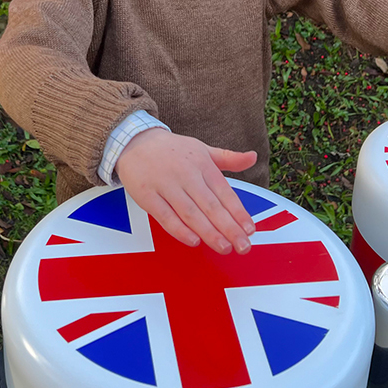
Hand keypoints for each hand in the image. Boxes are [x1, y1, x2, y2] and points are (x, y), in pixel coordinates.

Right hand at [114, 128, 257, 254]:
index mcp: (202, 164)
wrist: (134, 140)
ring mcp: (166, 185)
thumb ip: (229, 158)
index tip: (250, 230)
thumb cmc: (171, 149)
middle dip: (228, 228)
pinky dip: (179, 230)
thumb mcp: (202, 149)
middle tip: (243, 246)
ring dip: (208, 232)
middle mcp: (186, 175)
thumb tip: (253, 157)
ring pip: (190, 213)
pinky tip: (193, 241)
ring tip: (223, 247)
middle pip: (211, 205)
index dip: (238, 213)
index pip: (225, 192)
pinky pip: (165, 216)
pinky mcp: (147, 195)